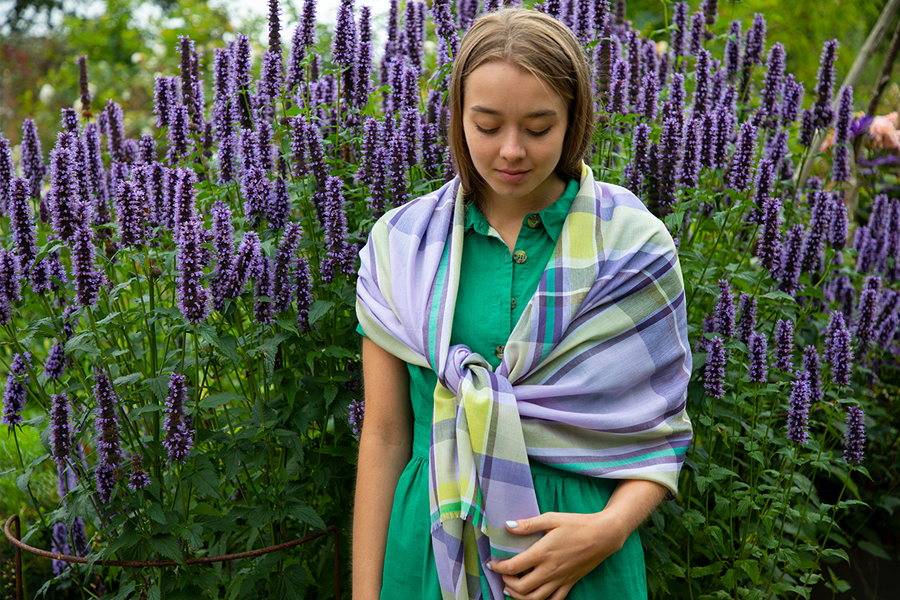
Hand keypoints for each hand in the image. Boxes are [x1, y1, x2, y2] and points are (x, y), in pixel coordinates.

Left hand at [486, 511, 626, 599]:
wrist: (603, 535)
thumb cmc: (577, 524)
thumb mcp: (551, 518)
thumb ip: (528, 524)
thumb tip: (507, 525)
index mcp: (542, 553)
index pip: (513, 567)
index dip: (498, 567)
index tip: (492, 563)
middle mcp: (550, 570)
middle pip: (521, 588)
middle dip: (507, 582)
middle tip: (503, 573)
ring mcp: (560, 579)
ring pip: (535, 599)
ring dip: (519, 596)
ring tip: (512, 588)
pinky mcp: (570, 583)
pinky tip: (534, 595)